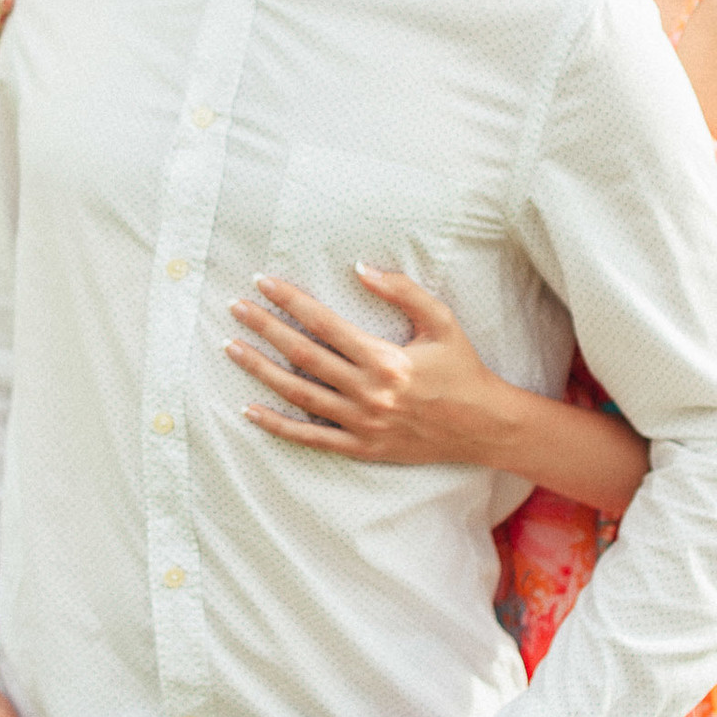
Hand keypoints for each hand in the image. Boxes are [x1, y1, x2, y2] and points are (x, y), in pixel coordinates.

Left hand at [228, 269, 518, 466]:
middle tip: (236, 307)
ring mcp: (362, 423)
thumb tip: (361, 268)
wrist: (483, 427)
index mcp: (385, 358)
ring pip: (298, 394)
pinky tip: (250, 410)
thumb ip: (403, 292)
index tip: (263, 282)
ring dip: (261, 370)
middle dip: (265, 328)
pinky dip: (277, 425)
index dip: (290, 300)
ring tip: (232, 348)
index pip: (324, 323)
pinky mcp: (361, 447)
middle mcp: (369, 391)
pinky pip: (310, 438)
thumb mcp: (442, 322)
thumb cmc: (462, 369)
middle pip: (302, 355)